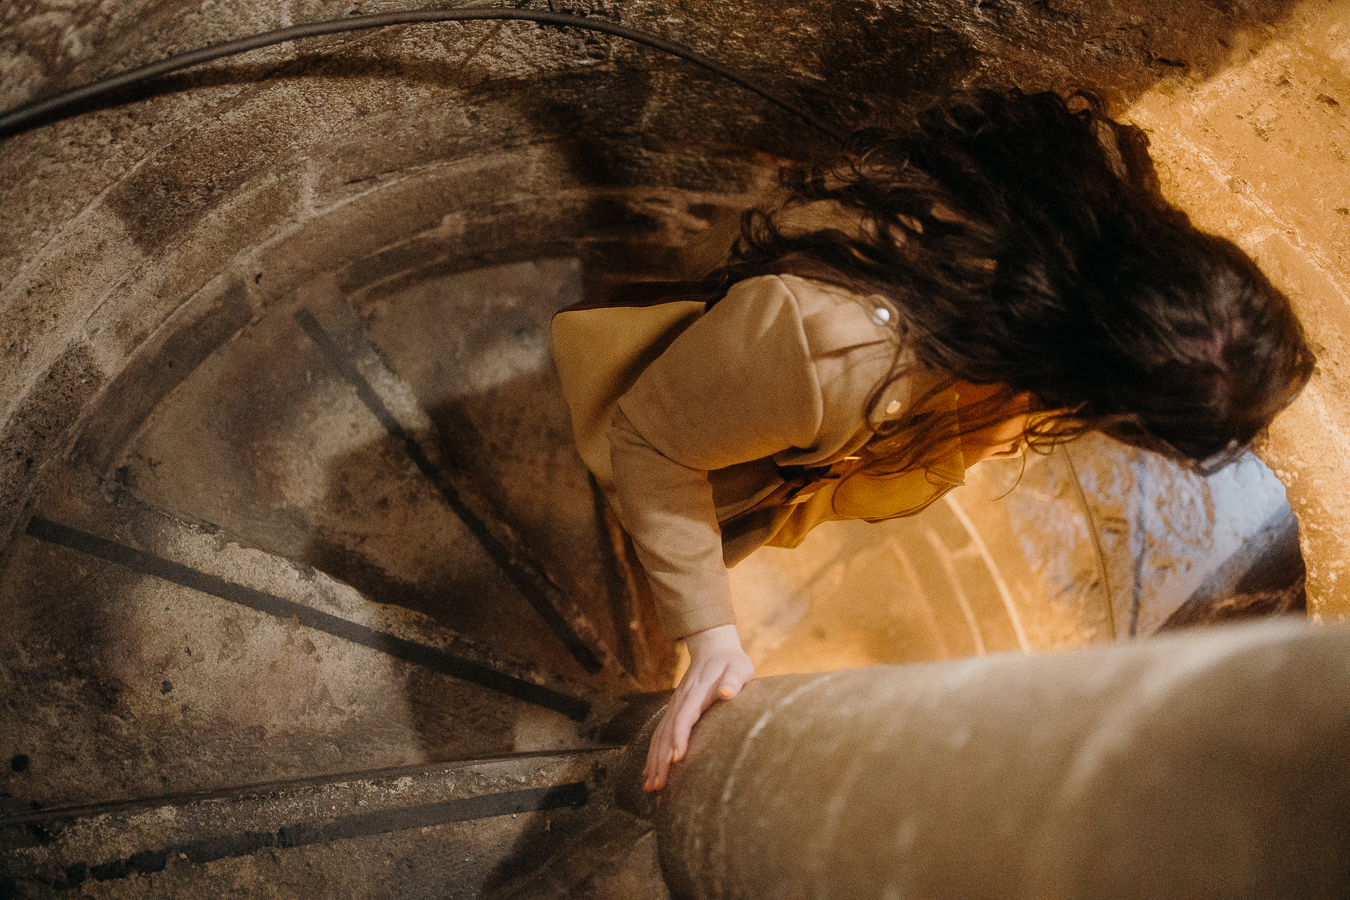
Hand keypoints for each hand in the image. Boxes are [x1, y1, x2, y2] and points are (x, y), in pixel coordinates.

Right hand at [643, 624, 753, 790]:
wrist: (712, 648)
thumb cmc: (730, 661)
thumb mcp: (738, 667)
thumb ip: (734, 679)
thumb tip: (728, 692)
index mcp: (696, 693)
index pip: (684, 716)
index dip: (679, 737)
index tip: (676, 758)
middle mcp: (680, 701)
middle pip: (666, 732)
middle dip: (660, 759)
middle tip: (658, 785)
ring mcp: (674, 706)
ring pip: (659, 736)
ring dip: (653, 761)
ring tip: (651, 786)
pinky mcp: (674, 711)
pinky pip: (659, 734)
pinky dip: (652, 753)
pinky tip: (649, 772)